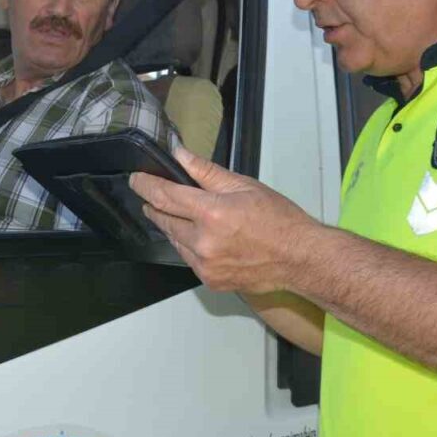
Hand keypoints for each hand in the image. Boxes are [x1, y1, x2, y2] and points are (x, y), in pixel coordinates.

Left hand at [129, 146, 319, 292]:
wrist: (300, 258)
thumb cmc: (278, 219)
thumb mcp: (244, 186)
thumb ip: (207, 172)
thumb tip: (181, 156)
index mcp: (211, 213)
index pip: (165, 196)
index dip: (146, 185)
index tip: (136, 179)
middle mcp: (203, 241)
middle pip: (164, 220)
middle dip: (156, 206)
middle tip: (153, 196)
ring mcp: (205, 264)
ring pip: (175, 240)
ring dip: (174, 227)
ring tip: (183, 217)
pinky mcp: (210, 280)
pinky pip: (189, 259)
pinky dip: (189, 246)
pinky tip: (202, 238)